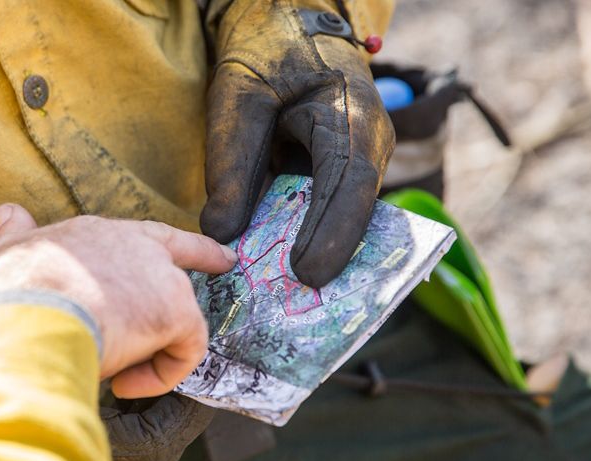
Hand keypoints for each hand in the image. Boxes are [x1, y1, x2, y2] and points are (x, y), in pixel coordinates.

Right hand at [0, 204, 236, 397]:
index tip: (218, 253)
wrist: (22, 311)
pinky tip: (124, 384)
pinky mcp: (176, 310)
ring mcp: (160, 276)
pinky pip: (185, 351)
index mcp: (95, 234)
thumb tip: (6, 214)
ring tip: (110, 372)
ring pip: (174, 320)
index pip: (147, 235)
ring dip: (147, 352)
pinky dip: (160, 376)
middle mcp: (135, 245)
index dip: (181, 246)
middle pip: (177, 264)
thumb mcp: (7, 254)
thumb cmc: (5, 292)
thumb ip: (18, 237)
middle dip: (198, 267)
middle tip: (216, 274)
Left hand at [200, 0, 394, 286]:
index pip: (349, 181)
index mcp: (351, 114)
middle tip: (292, 303)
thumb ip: (231, 164)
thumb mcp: (236, 100)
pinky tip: (275, 269)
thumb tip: (222, 234)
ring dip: (315, 253)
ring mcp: (359, 159)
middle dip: (325, 256)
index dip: (330, 232)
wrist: (283, 25)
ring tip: (282, 297)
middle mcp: (368, 142)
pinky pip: (327, 212)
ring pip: (343, 217)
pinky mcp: (338, 173)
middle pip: (353, 210)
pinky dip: (303, 239)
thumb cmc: (263, 52)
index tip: (304, 274)